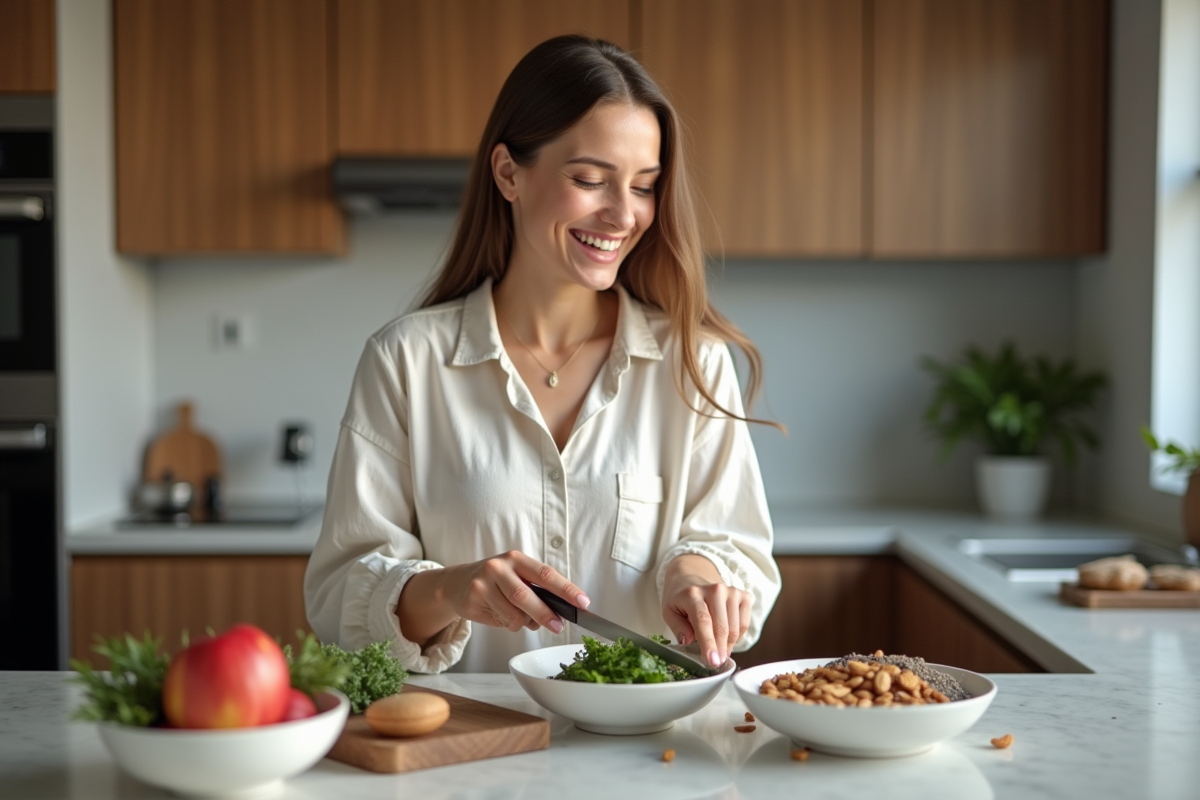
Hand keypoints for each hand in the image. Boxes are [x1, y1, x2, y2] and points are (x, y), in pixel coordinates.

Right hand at [398, 550, 589, 643]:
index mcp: (516, 558)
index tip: (583, 602)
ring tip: (521, 618)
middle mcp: (498, 567)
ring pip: (513, 615)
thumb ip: (537, 591)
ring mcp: (482, 584)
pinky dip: (508, 624)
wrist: (457, 583)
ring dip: (523, 623)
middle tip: (558, 627)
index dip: (566, 589)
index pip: (546, 574)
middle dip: (545, 614)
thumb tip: (558, 615)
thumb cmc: (497, 580)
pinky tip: (501, 615)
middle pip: (526, 596)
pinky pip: (500, 622)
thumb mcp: (517, 577)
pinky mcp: (471, 601)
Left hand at [661, 554, 750, 667]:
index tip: (712, 661)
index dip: (708, 643)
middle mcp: (715, 590)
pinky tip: (726, 635)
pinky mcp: (744, 596)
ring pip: (735, 629)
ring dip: (727, 645)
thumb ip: (678, 627)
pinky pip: (744, 624)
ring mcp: (732, 591)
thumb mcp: (669, 612)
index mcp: (693, 594)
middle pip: (722, 627)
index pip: (703, 621)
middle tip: (715, 663)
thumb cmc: (680, 599)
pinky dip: (737, 636)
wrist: (691, 577)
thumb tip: (687, 642)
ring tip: (717, 648)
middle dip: (720, 650)